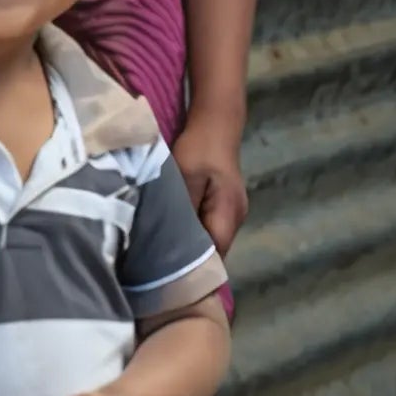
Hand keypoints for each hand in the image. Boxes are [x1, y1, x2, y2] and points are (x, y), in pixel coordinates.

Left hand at [172, 110, 248, 254]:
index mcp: (228, 214)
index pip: (215, 255)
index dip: (194, 267)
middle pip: (214, 249)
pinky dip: (194, 229)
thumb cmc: (199, 148)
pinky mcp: (225, 203)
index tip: (168, 273)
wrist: (215, 121)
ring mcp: (233, 211)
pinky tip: (175, 227)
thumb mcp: (185, 176)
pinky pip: (210, 225)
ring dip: (192, 242)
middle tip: (159, 261)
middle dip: (191, 257)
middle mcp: (236, 218)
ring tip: (164, 247)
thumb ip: (182, 209)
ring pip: (211, 237)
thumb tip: (173, 240)